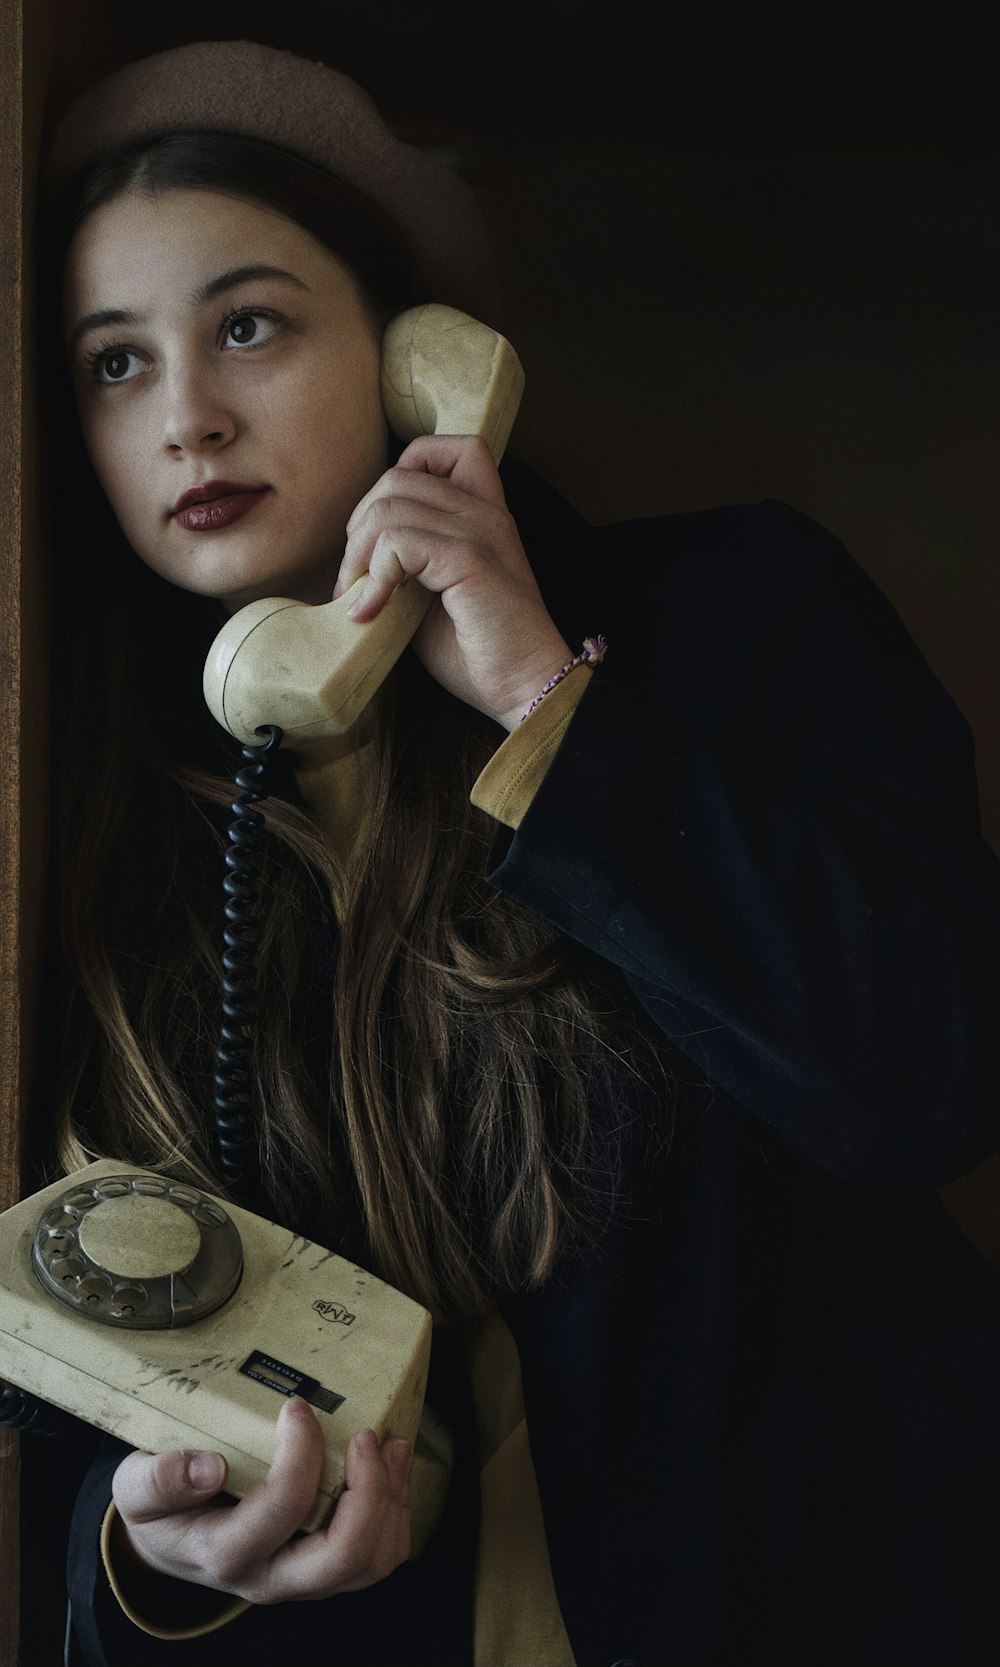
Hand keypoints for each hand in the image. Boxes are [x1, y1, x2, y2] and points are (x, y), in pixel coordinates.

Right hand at [110, 1398, 413, 1603]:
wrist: (170, 1542)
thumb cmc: (159, 1506)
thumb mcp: (137, 1488)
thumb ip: (160, 1478)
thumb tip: (208, 1468)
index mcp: (226, 1554)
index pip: (280, 1510)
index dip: (301, 1455)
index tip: (297, 1406)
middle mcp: (271, 1578)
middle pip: (343, 1556)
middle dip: (369, 1490)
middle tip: (365, 1436)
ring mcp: (304, 1580)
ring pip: (372, 1561)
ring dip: (392, 1500)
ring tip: (391, 1445)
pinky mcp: (327, 1570)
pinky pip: (380, 1555)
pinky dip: (397, 1510)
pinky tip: (392, 1465)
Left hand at [334, 434, 572, 730]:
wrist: (525, 688)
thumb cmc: (480, 653)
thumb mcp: (433, 596)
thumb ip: (407, 564)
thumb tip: (353, 560)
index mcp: (484, 513)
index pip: (439, 450)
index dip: (397, 477)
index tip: (381, 538)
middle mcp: (485, 512)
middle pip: (397, 477)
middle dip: (360, 526)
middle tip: (355, 580)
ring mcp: (480, 531)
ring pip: (389, 506)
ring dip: (359, 556)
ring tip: (360, 598)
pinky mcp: (470, 558)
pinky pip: (398, 541)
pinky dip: (373, 577)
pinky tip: (370, 613)